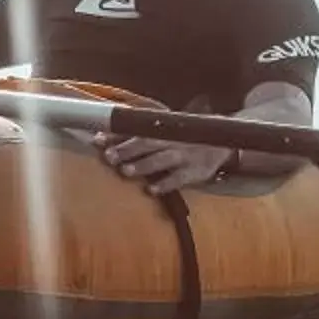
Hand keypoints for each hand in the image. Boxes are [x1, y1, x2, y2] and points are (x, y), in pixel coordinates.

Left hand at [95, 132, 233, 195]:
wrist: (221, 144)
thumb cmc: (182, 139)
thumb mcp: (163, 132)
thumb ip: (133, 135)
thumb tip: (99, 138)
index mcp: (162, 128)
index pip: (136, 129)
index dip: (116, 135)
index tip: (97, 140)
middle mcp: (172, 140)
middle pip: (147, 143)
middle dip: (127, 149)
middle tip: (108, 157)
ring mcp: (184, 155)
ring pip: (162, 159)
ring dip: (143, 164)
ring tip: (125, 171)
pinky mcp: (196, 171)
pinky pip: (179, 178)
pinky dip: (165, 184)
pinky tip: (151, 190)